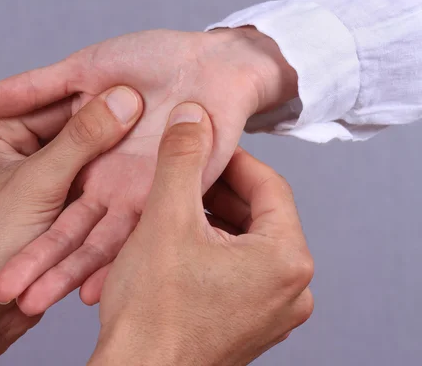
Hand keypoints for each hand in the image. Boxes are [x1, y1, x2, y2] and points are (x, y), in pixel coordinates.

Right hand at [0, 28, 298, 313]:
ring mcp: (145, 193)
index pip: (51, 212)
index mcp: (88, 164)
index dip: (23, 239)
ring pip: (107, 241)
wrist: (208, 62)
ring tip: (38, 300)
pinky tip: (100, 284)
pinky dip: (128, 254)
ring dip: (74, 271)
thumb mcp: (85, 70)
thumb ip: (38, 87)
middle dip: (39, 267)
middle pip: (72, 236)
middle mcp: (113, 188)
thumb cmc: (149, 62)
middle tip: (3, 294)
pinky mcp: (179, 192)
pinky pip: (152, 227)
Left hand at [0, 86, 141, 365]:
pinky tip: (137, 191)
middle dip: (113, 137)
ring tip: (153, 157)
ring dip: (113, 168)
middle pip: (75, 136)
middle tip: (157, 127)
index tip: (143, 97)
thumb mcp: (37, 184)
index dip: (101, 103)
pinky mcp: (48, 213)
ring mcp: (33, 185)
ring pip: (84, 168)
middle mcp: (15, 154)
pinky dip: (105, 196)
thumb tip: (122, 99)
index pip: (58, 106)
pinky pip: (84, 196)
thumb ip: (81, 140)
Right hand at [88, 103, 313, 365]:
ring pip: (245, 244)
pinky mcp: (249, 326)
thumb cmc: (151, 311)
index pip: (269, 186)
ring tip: (172, 205)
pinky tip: (175, 242)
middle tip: (181, 173)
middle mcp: (292, 291)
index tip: (201, 144)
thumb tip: (194, 116)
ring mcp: (271, 313)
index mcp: (286, 260)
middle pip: (259, 216)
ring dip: (211, 219)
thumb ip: (182, 159)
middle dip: (217, 190)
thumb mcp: (166, 219)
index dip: (231, 158)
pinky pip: (237, 272)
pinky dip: (210, 249)